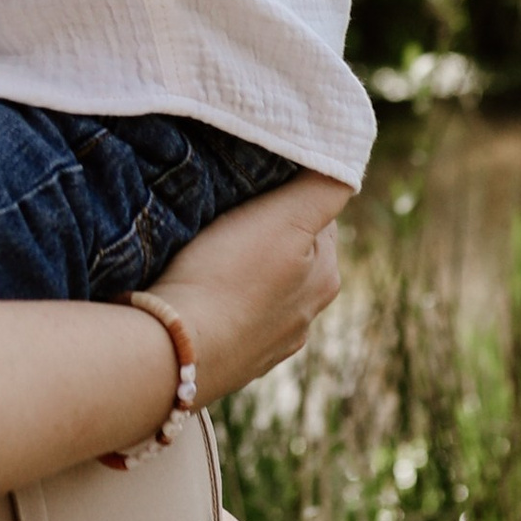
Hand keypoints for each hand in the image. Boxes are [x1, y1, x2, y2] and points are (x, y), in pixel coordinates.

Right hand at [148, 170, 347, 406]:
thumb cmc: (227, 276)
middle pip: (293, 251)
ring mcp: (268, 344)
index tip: (256, 179)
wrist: (174, 351)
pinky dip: (222, 298)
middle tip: (229, 207)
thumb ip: (322, 189)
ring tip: (209, 248)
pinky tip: (199, 289)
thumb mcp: (284, 219)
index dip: (289, 190)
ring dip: (243, 266)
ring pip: (262, 286)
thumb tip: (346, 160)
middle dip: (267, 229)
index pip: (318, 216)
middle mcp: (306, 316)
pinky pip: (233, 315)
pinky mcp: (231, 360)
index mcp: (326, 278)